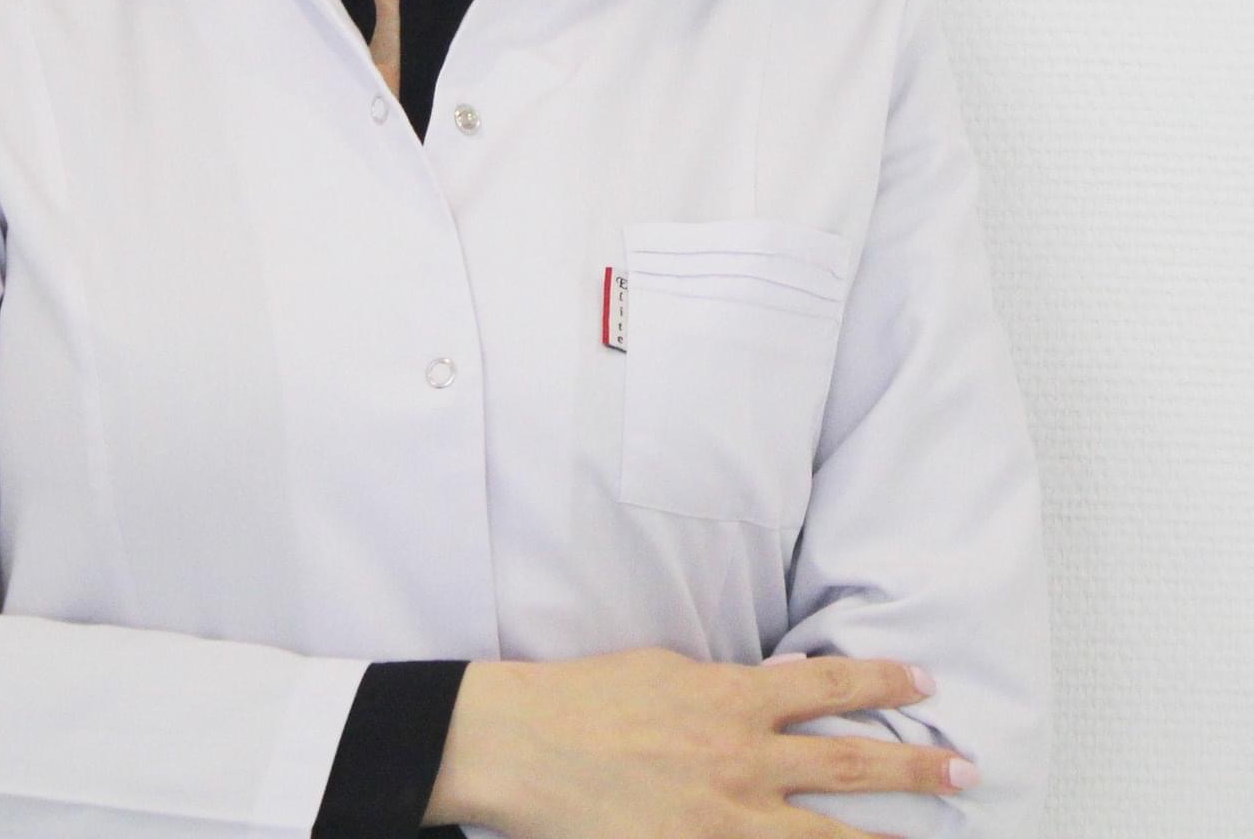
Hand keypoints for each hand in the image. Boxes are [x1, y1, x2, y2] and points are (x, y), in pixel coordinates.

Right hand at [428, 647, 975, 836]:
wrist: (526, 746)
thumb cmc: (588, 698)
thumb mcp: (667, 671)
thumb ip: (731, 688)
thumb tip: (786, 689)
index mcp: (731, 700)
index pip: (827, 686)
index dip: (881, 679)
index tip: (925, 679)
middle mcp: (741, 762)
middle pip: (847, 763)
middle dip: (914, 767)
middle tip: (967, 771)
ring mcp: (723, 821)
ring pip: (826, 838)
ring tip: (934, 838)